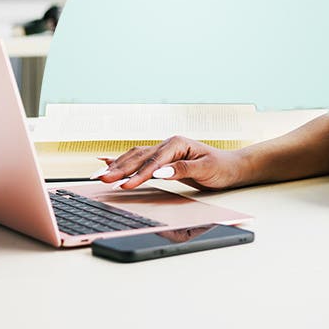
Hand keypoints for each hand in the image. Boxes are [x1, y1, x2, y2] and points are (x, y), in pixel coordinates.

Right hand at [94, 135, 247, 190]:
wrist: (230, 166)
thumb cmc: (220, 167)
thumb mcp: (205, 169)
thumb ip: (182, 169)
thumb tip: (160, 172)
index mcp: (177, 143)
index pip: (153, 161)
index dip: (138, 174)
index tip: (125, 185)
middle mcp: (167, 144)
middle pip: (138, 157)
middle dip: (118, 169)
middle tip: (101, 180)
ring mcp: (163, 151)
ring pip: (134, 157)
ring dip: (116, 167)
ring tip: (99, 176)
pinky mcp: (161, 159)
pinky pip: (137, 159)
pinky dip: (121, 161)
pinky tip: (106, 161)